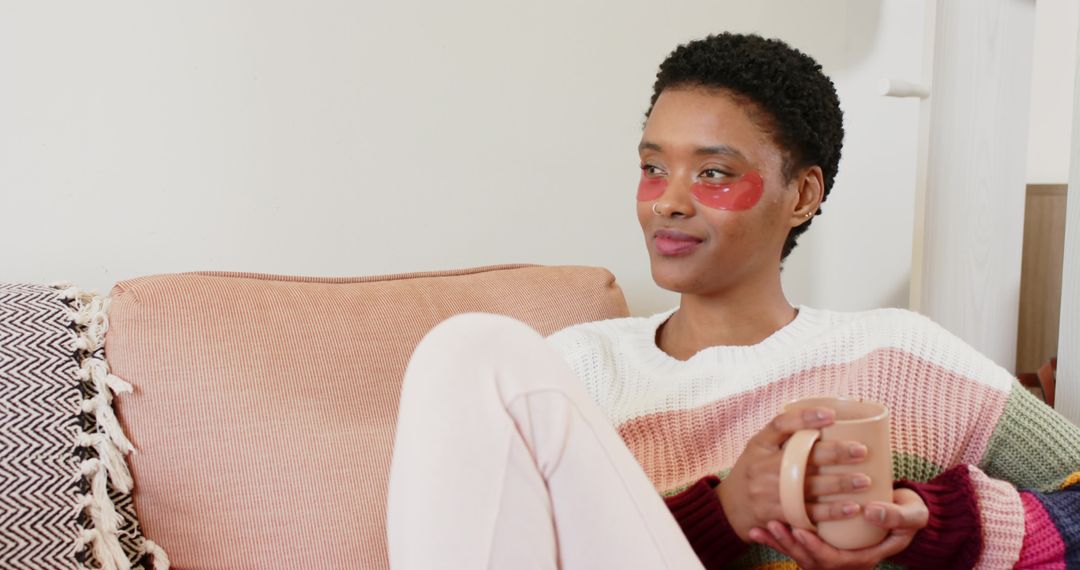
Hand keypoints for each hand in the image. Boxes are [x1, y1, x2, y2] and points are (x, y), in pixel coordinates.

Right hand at [718, 407, 871, 540]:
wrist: (729, 508)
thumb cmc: (753, 473)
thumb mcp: (758, 449)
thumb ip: (783, 437)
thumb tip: (826, 419)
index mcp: (759, 444)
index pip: (781, 424)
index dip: (806, 417)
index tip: (832, 414)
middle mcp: (762, 466)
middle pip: (801, 456)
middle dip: (835, 453)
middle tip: (861, 451)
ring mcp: (767, 492)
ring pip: (808, 487)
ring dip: (839, 484)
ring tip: (865, 481)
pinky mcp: (775, 514)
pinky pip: (807, 513)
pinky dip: (831, 512)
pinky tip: (851, 509)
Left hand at [747, 488, 929, 569]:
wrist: (903, 512)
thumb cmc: (908, 514)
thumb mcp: (913, 516)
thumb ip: (898, 517)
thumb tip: (871, 512)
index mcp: (863, 558)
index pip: (835, 561)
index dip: (816, 549)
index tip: (801, 532)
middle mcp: (844, 561)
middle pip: (811, 560)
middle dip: (789, 545)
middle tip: (772, 525)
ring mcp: (831, 554)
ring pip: (799, 555)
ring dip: (778, 543)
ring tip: (759, 528)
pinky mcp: (820, 543)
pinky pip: (796, 546)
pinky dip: (777, 538)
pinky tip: (757, 529)